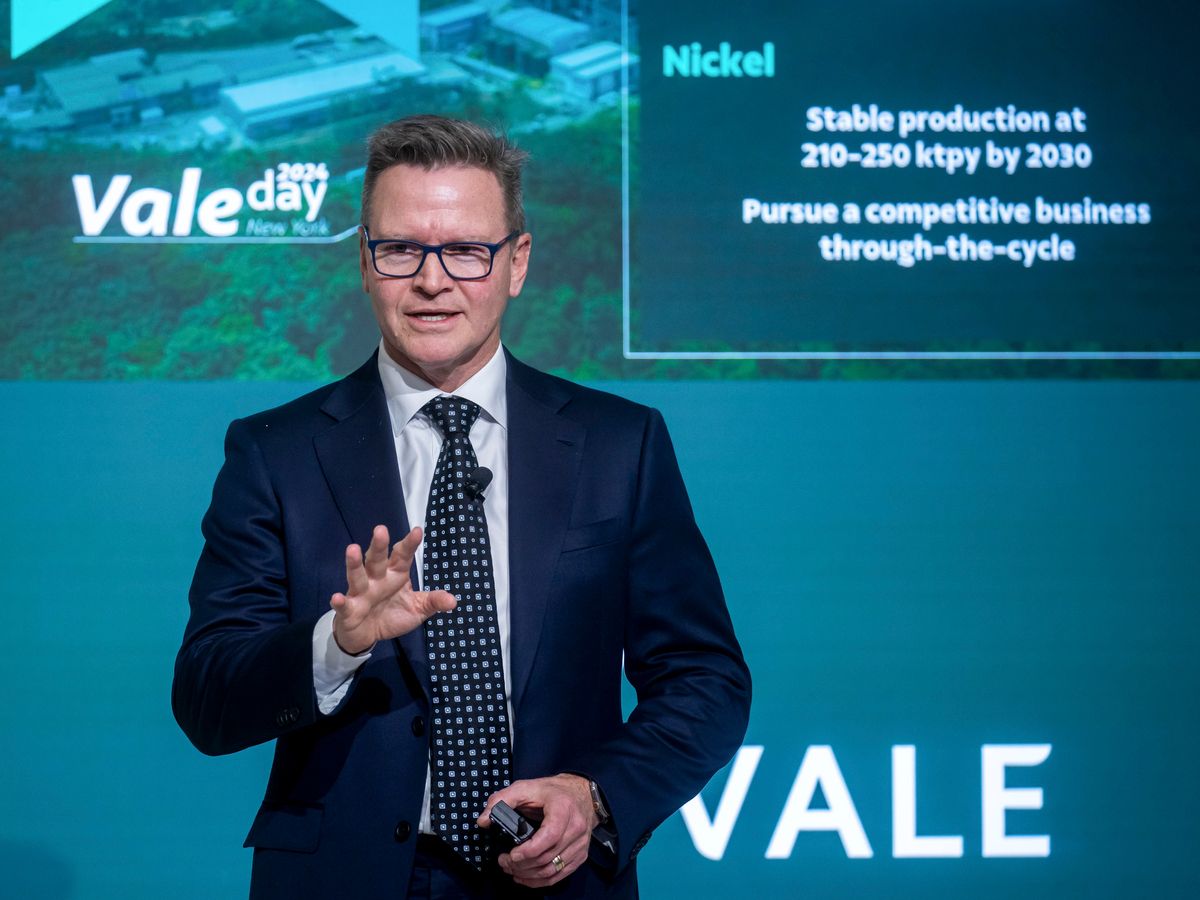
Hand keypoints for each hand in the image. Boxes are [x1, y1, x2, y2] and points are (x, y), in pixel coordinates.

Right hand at [330, 525, 455, 654]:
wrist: (366, 635)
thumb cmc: (392, 614)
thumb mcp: (417, 609)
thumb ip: (433, 602)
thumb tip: (453, 601)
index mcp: (395, 575)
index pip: (402, 556)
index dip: (409, 544)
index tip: (417, 531)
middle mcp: (376, 580)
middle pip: (377, 560)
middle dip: (378, 546)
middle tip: (380, 530)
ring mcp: (360, 594)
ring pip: (357, 576)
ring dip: (354, 564)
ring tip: (352, 549)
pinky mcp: (349, 610)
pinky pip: (344, 605)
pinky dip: (340, 602)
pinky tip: (337, 597)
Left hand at [478, 774, 597, 887]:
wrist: (581, 794)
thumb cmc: (552, 791)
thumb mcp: (525, 787)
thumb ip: (501, 800)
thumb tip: (484, 820)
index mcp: (563, 809)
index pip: (549, 837)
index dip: (528, 851)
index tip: (511, 854)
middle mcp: (575, 828)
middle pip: (547, 857)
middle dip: (521, 865)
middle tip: (504, 862)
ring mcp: (580, 844)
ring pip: (552, 870)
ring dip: (528, 875)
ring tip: (511, 869)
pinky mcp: (580, 855)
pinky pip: (559, 875)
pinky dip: (540, 881)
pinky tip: (525, 876)